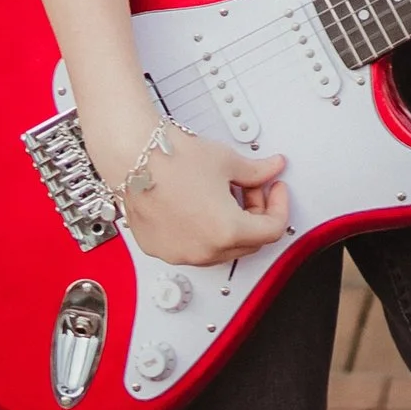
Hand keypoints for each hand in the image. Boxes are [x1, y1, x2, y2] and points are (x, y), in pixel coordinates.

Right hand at [98, 125, 290, 265]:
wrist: (131, 155)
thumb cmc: (171, 158)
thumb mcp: (227, 161)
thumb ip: (257, 171)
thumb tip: (271, 169)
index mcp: (226, 232)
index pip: (272, 230)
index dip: (279, 206)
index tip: (276, 191)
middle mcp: (204, 251)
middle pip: (248, 242)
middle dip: (255, 214)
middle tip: (250, 187)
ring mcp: (180, 254)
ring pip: (221, 248)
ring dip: (230, 225)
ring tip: (222, 193)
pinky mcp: (162, 250)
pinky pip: (194, 248)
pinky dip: (204, 231)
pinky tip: (199, 205)